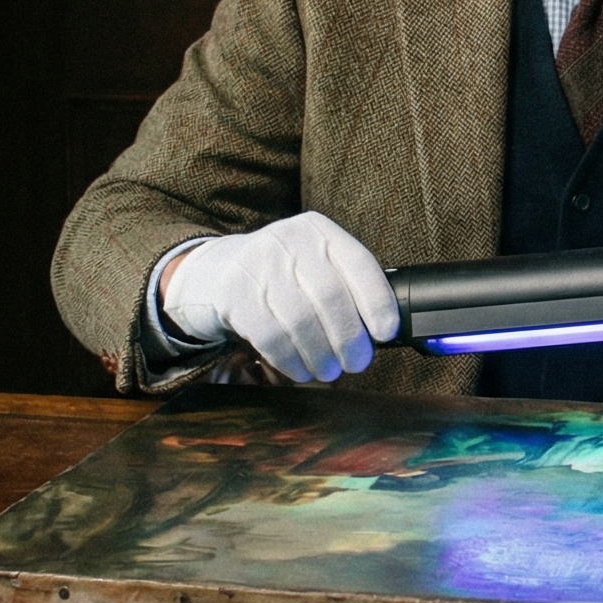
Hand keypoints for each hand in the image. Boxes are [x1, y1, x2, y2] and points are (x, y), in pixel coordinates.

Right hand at [161, 213, 399, 383]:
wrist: (215, 272)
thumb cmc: (281, 276)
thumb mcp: (313, 264)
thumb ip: (345, 287)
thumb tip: (382, 333)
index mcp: (319, 231)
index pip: (358, 262)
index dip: (377, 301)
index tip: (386, 332)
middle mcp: (289, 241)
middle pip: (330, 297)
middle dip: (350, 339)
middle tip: (358, 362)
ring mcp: (258, 266)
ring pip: (301, 321)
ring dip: (322, 356)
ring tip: (330, 370)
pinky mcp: (234, 295)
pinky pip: (271, 337)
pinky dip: (292, 361)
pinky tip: (302, 370)